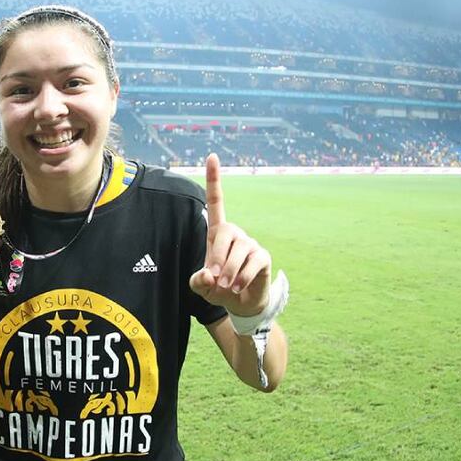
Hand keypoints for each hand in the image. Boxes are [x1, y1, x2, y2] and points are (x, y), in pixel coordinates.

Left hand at [189, 153, 271, 316]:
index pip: (216, 202)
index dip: (215, 180)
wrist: (241, 304)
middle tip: (214, 278)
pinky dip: (242, 278)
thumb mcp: (201, 287)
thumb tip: (208, 274)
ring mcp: (251, 244)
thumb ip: (197, 281)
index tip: (212, 156)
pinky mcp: (263, 257)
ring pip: (240, 251)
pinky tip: (237, 287)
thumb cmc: (218, 289)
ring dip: (229, 271)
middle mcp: (236, 234)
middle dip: (218, 256)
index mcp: (218, 234)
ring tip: (226, 287)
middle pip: (226, 232)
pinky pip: (253, 263)